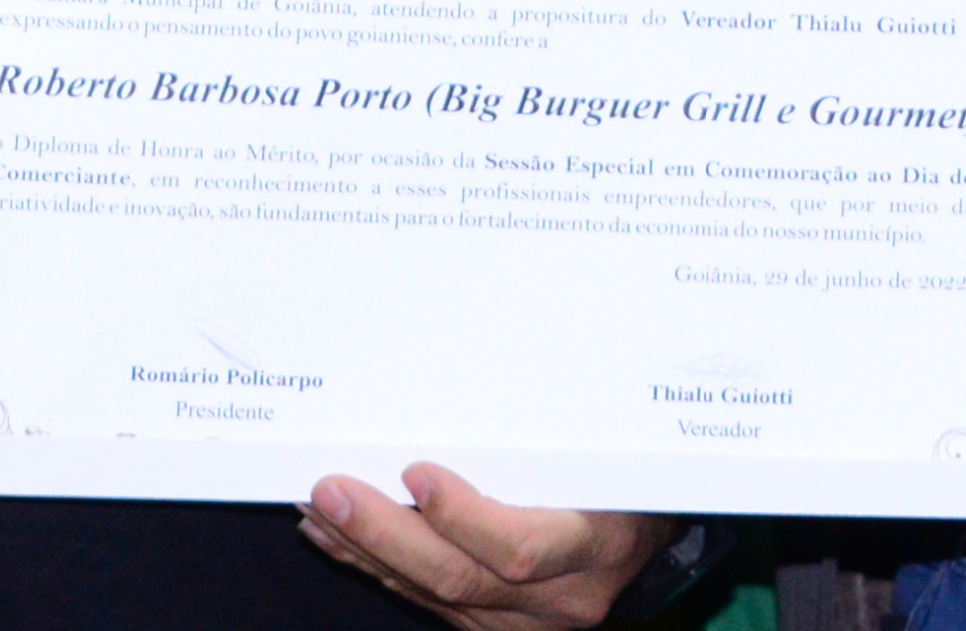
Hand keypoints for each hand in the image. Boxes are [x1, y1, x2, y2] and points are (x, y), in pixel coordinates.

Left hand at [297, 466, 670, 627]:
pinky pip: (424, 601)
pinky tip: (333, 537)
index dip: (464, 517)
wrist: (648, 542)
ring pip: (431, 594)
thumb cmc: (629, 476)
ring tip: (317, 506)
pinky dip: (375, 566)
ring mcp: (521, 622)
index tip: (416, 472)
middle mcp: (559, 597)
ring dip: (364, 550)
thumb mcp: (612, 449)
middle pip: (459, 577)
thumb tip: (486, 360)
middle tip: (333, 489)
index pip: (521, 548)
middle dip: (385, 534)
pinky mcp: (489, 628)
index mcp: (596, 545)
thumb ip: (557, 429)